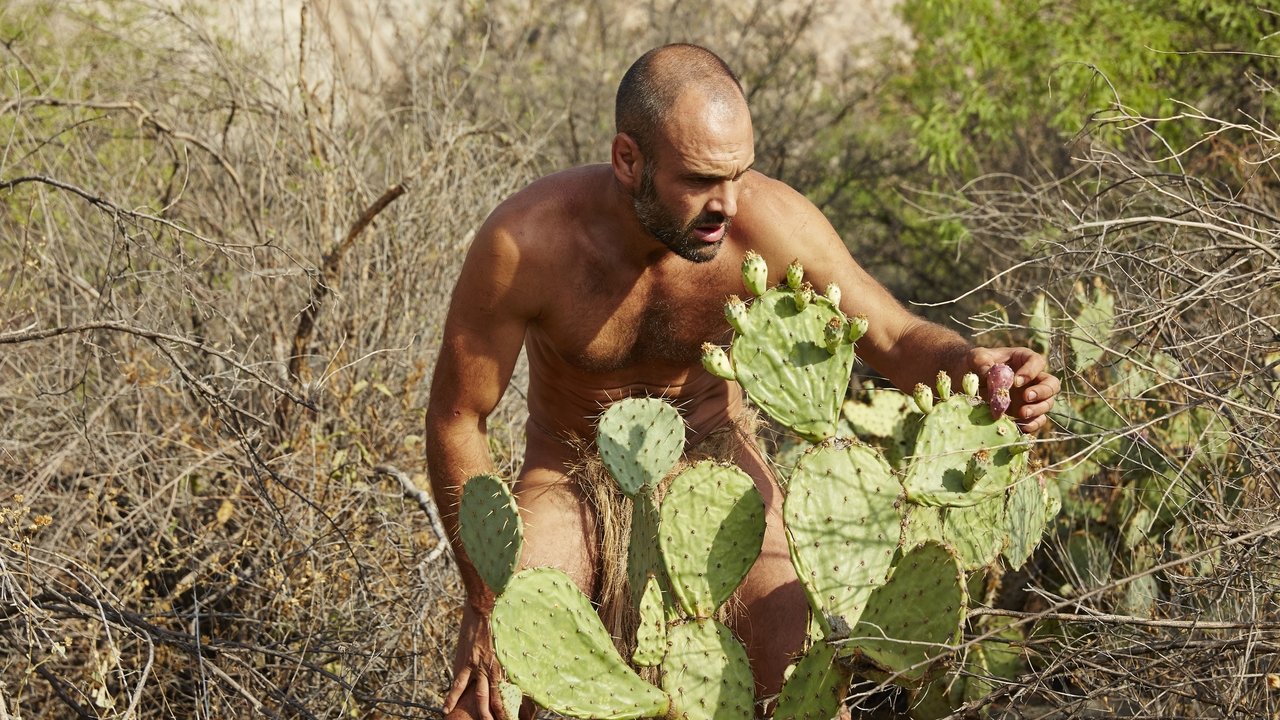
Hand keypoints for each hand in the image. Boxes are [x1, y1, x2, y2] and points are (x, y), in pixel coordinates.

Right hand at [443, 603, 509, 719]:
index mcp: (501, 665)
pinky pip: (458, 682)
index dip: (503, 708)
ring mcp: (476, 665)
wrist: (484, 609)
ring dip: (471, 710)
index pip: (502, 693)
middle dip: (489, 714)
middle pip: (489, 697)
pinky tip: (446, 707)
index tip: (506, 719)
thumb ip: (504, 661)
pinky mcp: (466, 660)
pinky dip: (452, 695)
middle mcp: (489, 667)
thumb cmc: (498, 624)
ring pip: (473, 693)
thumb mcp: (506, 644)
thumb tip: (507, 674)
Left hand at [966, 346, 1058, 432]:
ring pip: (1047, 403)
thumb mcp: (975, 357)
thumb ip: (982, 361)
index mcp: (1023, 359)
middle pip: (1051, 384)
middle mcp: (1032, 378)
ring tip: (1022, 413)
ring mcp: (1030, 396)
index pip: (1037, 362)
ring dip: (1038, 410)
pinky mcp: (1024, 412)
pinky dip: (1032, 424)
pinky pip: (1036, 420)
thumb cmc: (974, 363)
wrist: (966, 378)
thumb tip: (989, 373)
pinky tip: (1021, 426)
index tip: (1016, 381)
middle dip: (1042, 392)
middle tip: (1025, 397)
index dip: (1031, 371)